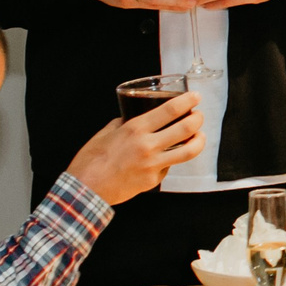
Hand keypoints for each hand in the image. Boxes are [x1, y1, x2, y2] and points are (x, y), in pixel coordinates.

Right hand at [64, 90, 206, 204]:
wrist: (86, 188)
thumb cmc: (92, 160)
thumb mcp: (107, 133)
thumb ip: (124, 123)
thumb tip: (134, 118)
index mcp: (136, 129)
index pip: (170, 110)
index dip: (188, 101)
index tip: (195, 97)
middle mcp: (148, 146)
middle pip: (186, 128)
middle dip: (198, 118)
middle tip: (198, 115)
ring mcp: (153, 165)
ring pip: (189, 151)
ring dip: (199, 141)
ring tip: (199, 136)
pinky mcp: (153, 181)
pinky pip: (169, 167)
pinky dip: (171, 161)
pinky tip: (166, 157)